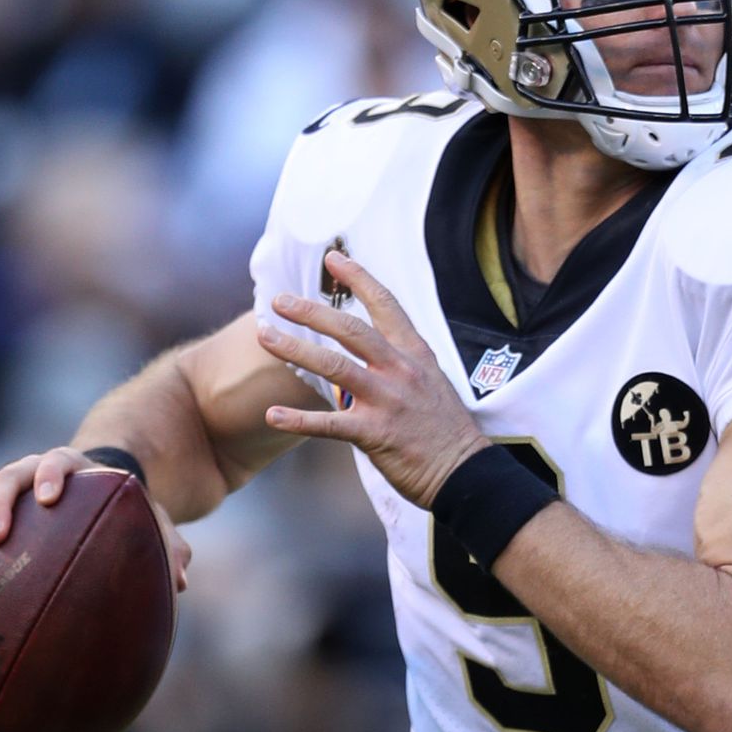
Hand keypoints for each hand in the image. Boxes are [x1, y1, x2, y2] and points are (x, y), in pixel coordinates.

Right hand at [0, 446, 191, 592]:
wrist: (86, 498)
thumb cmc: (120, 511)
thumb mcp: (147, 519)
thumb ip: (165, 542)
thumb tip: (180, 581)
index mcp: (70, 467)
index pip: (57, 460)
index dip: (52, 474)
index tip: (51, 497)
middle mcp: (28, 475)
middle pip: (6, 479)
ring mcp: (0, 496)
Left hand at [255, 249, 485, 508]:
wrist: (466, 471)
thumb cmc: (445, 430)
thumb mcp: (430, 382)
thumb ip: (400, 364)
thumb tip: (367, 352)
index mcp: (415, 354)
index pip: (385, 305)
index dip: (358, 279)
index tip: (333, 259)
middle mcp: (400, 370)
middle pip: (351, 329)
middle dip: (312, 311)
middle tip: (279, 300)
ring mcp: (387, 400)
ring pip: (334, 365)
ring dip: (295, 349)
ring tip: (265, 336)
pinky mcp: (375, 433)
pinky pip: (329, 424)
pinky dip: (298, 419)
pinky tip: (272, 415)